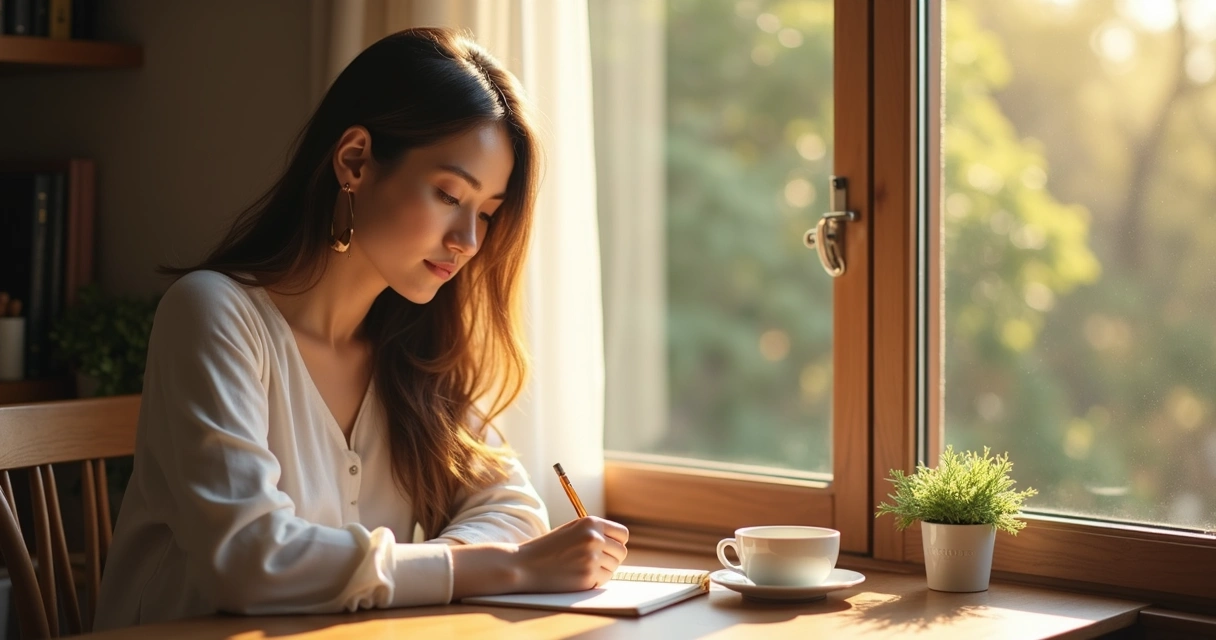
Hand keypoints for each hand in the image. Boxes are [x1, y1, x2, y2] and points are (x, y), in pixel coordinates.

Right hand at [514, 516, 628, 591]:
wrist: (525, 565)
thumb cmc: (548, 548)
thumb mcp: (571, 530)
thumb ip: (594, 532)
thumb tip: (619, 543)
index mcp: (591, 522)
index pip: (623, 534)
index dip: (616, 543)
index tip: (609, 548)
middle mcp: (594, 538)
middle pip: (621, 552)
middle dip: (611, 558)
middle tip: (593, 561)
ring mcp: (592, 558)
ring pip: (613, 567)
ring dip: (602, 570)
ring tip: (581, 567)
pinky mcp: (588, 577)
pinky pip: (603, 580)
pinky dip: (594, 581)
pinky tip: (577, 576)